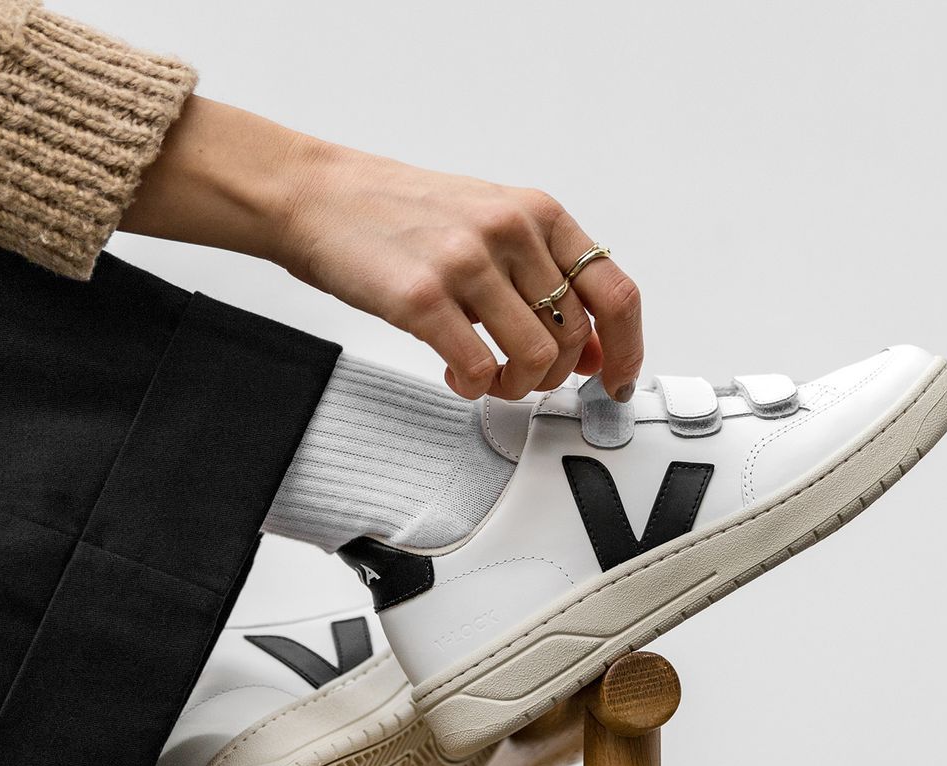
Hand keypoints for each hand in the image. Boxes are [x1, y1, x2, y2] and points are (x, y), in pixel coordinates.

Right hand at [121, 96, 643, 400]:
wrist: (319, 196)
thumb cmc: (403, 214)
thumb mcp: (491, 226)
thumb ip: (545, 279)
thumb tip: (593, 349)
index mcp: (537, 213)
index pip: (614, 291)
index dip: (626, 348)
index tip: (617, 380)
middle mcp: (510, 231)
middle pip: (574, 337)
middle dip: (553, 376)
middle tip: (522, 378)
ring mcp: (466, 262)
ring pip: (535, 358)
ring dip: (516, 386)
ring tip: (487, 378)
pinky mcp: (423, 296)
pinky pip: (478, 369)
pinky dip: (474, 387)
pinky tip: (457, 376)